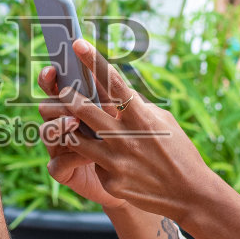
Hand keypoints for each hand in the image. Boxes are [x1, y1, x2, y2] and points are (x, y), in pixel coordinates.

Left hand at [35, 40, 214, 219]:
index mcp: (142, 117)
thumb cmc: (179, 151)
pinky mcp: (110, 181)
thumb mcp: (164, 122)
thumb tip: (118, 95)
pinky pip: (91, 163)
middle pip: (83, 109)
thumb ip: (139, 108)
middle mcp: (126, 137)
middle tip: (56, 88)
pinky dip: (88, 155)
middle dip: (64, 96)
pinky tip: (83, 154)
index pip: (114, 82)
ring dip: (60, 124)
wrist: (190, 195)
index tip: (77, 43)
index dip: (93, 60)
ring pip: (75, 137)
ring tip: (49, 117)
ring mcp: (116, 161)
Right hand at [35, 64, 125, 209]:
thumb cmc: (131, 142)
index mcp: (73, 107)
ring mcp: (58, 149)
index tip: (53, 69)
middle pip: (45, 107)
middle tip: (70, 98)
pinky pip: (57, 164)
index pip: (54, 88)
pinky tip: (88, 156)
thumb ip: (112, 97)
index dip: (49, 78)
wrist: (135, 177)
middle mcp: (61, 125)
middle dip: (57, 102)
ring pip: (46, 132)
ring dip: (60, 125)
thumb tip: (106, 72)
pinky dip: (71, 158)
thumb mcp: (125, 116)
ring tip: (76, 122)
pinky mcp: (62, 172)